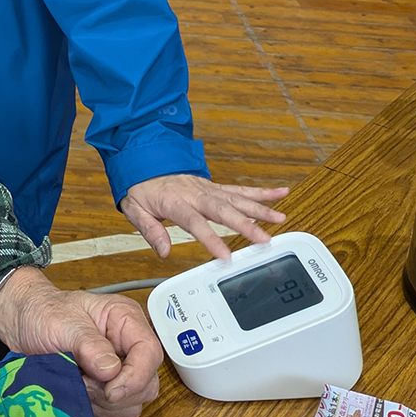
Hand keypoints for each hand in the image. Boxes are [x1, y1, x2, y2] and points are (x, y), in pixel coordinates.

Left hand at [0, 267, 162, 416]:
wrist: (22, 323)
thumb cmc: (43, 313)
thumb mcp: (62, 322)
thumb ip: (88, 345)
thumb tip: (111, 371)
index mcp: (126, 322)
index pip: (150, 353)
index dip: (135, 377)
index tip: (110, 391)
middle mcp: (128, 349)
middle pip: (146, 386)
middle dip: (114, 394)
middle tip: (82, 383)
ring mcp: (119, 373)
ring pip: (131, 407)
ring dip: (102, 406)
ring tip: (76, 386)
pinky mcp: (106, 394)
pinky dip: (95, 415)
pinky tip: (76, 397)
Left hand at [121, 172, 288, 260]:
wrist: (144, 160)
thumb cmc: (142, 187)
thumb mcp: (135, 209)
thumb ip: (150, 230)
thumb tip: (163, 250)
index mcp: (175, 201)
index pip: (195, 222)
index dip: (211, 239)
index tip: (225, 256)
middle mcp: (196, 193)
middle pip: (223, 210)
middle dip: (246, 225)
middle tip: (264, 240)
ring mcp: (208, 188)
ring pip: (237, 199)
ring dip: (260, 209)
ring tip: (280, 219)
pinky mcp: (215, 187)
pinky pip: (240, 189)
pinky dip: (261, 192)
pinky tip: (279, 193)